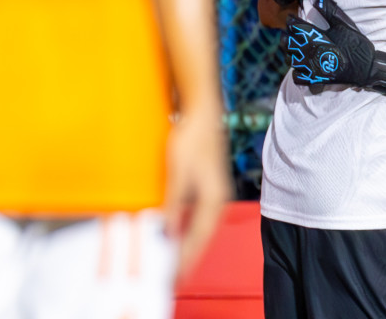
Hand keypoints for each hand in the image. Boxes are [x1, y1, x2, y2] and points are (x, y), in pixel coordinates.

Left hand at [163, 106, 230, 278]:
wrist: (201, 110)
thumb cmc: (191, 137)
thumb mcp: (177, 172)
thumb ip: (173, 204)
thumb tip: (167, 231)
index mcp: (214, 198)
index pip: (199, 238)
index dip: (186, 258)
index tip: (173, 275)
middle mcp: (218, 198)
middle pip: (202, 235)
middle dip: (188, 255)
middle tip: (172, 275)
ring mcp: (215, 191)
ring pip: (202, 226)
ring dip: (188, 243)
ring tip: (174, 259)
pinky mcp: (209, 184)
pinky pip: (199, 215)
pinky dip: (189, 228)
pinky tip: (178, 231)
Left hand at [286, 0, 385, 97]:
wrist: (366, 68)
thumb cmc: (356, 45)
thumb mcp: (345, 25)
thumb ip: (330, 11)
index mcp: (317, 37)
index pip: (297, 27)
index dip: (291, 21)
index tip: (290, 18)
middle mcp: (311, 52)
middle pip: (289, 44)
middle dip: (287, 37)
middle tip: (289, 33)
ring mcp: (312, 67)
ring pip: (291, 60)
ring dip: (290, 53)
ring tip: (293, 49)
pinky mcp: (315, 79)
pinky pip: (298, 77)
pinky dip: (297, 72)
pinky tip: (301, 67)